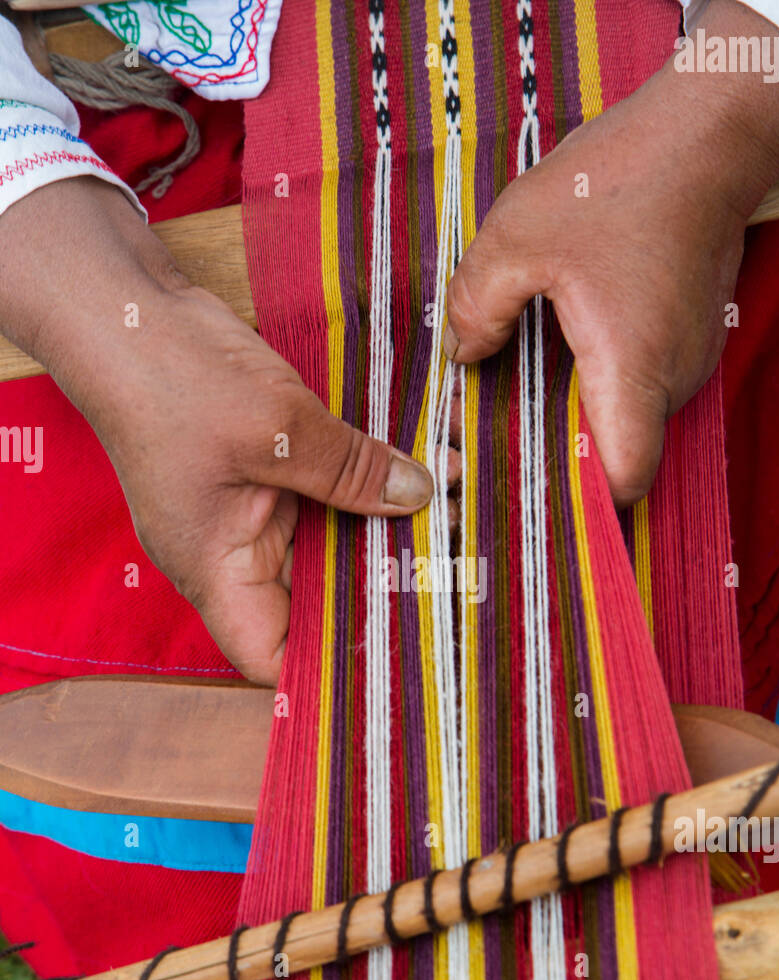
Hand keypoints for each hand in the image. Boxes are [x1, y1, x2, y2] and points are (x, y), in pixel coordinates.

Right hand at [0, 178, 433, 684]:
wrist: (128, 310)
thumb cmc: (174, 380)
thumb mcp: (279, 430)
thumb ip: (351, 471)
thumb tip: (419, 495)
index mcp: (216, 571)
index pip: (271, 657)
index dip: (326, 668)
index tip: (397, 655)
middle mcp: (232, 553)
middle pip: (312, 604)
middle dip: (374, 593)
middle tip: (449, 585)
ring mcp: (247, 512)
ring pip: (326, 548)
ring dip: (379, 537)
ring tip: (449, 533)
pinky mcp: (265, 471)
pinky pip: (322, 498)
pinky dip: (365, 492)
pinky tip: (419, 480)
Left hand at [445, 0, 778, 505]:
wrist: (705, 131)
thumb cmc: (618, 181)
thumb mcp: (515, 239)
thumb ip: (477, 308)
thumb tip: (463, 355)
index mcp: (632, 371)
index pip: (623, 482)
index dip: (578, 501)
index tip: (522, 492)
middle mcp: (671, 378)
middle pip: (616, 453)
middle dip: (554, 452)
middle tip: (488, 435)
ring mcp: (687, 357)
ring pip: (626, 415)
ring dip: (574, 409)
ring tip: (511, 385)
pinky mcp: (688, 334)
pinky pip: (640, 379)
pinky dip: (599, 377)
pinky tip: (556, 345)